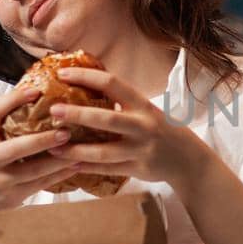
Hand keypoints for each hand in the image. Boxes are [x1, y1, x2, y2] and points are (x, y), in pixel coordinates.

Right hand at [0, 84, 85, 212]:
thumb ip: (10, 123)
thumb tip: (43, 95)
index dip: (13, 100)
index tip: (35, 91)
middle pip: (18, 147)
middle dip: (44, 140)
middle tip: (66, 131)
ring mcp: (0, 180)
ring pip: (35, 170)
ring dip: (61, 160)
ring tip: (81, 149)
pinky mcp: (12, 196)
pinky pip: (41, 184)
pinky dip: (61, 174)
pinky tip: (76, 165)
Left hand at [45, 65, 212, 189]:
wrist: (189, 159)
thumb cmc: (164, 130)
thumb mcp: (148, 110)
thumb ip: (123, 102)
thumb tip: (89, 85)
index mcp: (143, 105)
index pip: (112, 83)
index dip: (86, 76)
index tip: (62, 73)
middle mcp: (142, 126)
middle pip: (105, 119)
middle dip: (77, 114)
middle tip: (53, 110)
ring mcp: (140, 150)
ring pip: (103, 151)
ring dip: (75, 149)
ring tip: (53, 146)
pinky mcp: (137, 169)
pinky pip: (107, 170)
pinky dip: (86, 167)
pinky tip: (68, 165)